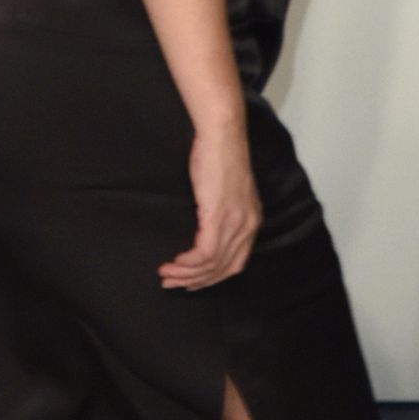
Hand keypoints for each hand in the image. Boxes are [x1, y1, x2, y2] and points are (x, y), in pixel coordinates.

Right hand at [160, 117, 260, 286]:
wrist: (222, 135)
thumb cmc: (220, 156)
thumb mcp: (227, 191)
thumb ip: (223, 212)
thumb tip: (207, 226)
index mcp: (252, 221)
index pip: (236, 262)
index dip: (213, 277)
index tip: (192, 281)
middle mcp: (247, 226)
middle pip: (224, 269)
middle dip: (197, 281)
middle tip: (173, 283)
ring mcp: (235, 223)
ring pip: (212, 264)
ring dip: (187, 274)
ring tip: (167, 275)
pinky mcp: (219, 217)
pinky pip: (205, 252)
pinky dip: (189, 263)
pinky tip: (175, 263)